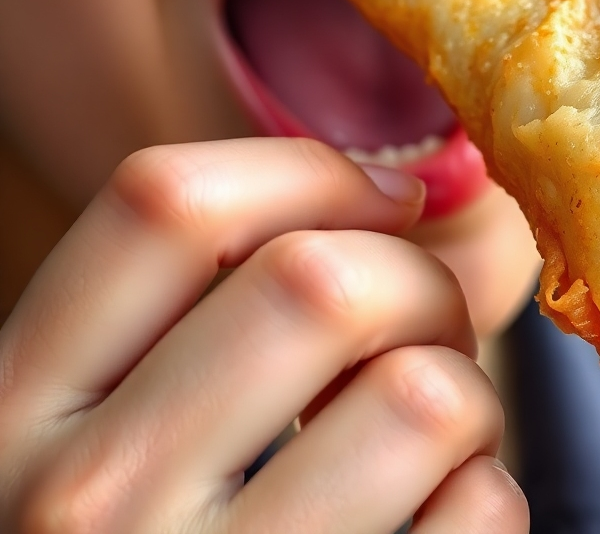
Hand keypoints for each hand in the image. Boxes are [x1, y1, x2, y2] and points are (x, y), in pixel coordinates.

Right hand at [0, 138, 527, 533]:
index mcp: (17, 403)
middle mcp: (87, 501)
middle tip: (424, 325)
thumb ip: (204, 304)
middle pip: (321, 283)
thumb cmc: (147, 530)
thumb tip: (393, 188)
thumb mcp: (111, 415)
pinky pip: (478, 508)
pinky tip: (430, 510)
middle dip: (418, 282)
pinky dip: (482, 489)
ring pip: (422, 395)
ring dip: (463, 391)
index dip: (311, 171)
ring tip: (427, 428)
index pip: (166, 202)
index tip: (387, 198)